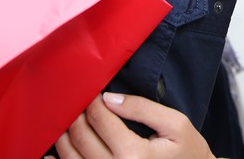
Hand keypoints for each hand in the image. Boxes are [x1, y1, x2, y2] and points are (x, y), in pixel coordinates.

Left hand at [49, 92, 215, 158]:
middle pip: (80, 137)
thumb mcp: (176, 124)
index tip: (93, 92)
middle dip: (76, 115)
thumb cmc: (188, 152)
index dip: (92, 101)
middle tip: (79, 103)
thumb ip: (143, 108)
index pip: (99, 119)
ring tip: (70, 121)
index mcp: (134, 155)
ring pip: (69, 158)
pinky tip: (55, 152)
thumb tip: (109, 98)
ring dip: (64, 136)